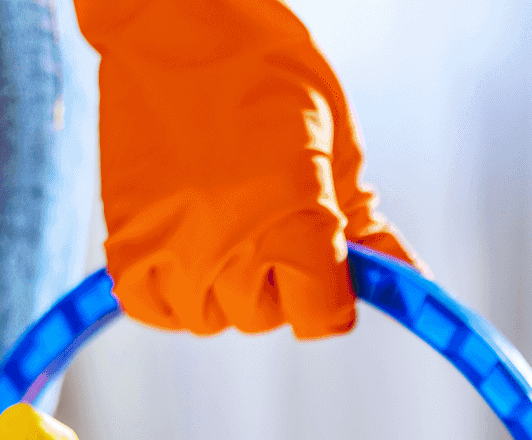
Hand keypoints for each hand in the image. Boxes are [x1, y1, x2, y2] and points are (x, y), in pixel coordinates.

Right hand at [74, 0, 421, 338]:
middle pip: (265, 318)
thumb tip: (406, 278)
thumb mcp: (336, 145)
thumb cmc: (266, 69)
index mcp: (292, 224)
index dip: (331, 300)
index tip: (329, 276)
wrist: (178, 23)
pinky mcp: (125, 238)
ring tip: (229, 234)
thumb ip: (363, 223)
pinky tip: (187, 253)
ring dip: (223, 290)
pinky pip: (152, 305)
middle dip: (278, 287)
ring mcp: (171, 247)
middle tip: (273, 234)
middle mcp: (229, 247)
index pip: (321, 317)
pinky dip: (170, 293)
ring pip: (208, 317)